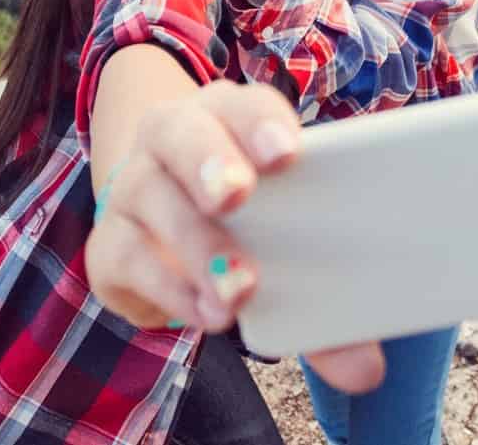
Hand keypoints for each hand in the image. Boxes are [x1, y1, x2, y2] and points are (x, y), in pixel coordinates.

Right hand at [83, 79, 385, 393]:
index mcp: (229, 118)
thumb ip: (329, 303)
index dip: (263, 125)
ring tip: (239, 290)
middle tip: (237, 197)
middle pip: (182, 133)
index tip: (288, 154)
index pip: (245, 105)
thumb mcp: (287, 245)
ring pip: (152, 196)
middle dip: (210, 162)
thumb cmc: (246, 227)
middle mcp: (173, 138)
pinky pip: (130, 255)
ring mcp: (134, 187)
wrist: (158, 238)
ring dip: (198, 245)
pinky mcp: (110, 242)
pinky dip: (170, 287)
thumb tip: (368, 371)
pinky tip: (206, 313)